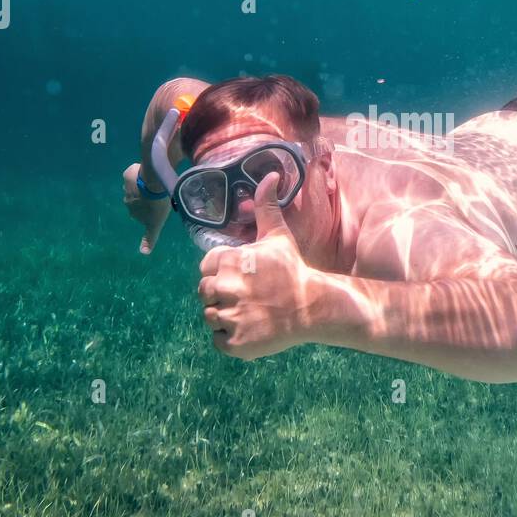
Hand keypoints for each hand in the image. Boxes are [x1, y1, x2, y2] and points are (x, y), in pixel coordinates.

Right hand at [122, 162, 171, 254]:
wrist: (152, 184)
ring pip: (135, 186)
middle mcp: (126, 201)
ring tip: (155, 182)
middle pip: (136, 199)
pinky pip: (133, 174)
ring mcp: (126, 187)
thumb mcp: (155, 225)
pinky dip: (139, 174)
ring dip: (142, 185)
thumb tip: (144, 253)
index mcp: (133, 212)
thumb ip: (149, 239)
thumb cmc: (157, 205)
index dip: (147, 209)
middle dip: (144, 197)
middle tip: (157, 193)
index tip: (154, 205)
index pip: (139, 213)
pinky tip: (149, 173)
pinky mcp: (127, 174)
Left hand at [197, 174, 315, 360]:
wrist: (312, 307)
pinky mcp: (235, 342)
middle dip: (222, 295)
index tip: (243, 277)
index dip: (223, 273)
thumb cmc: (292, 270)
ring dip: (226, 317)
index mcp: (228, 262)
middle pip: (204, 293)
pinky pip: (218, 340)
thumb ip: (266, 206)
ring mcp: (230, 317)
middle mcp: (225, 288)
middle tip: (249, 296)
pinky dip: (231, 338)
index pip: (205, 268)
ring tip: (251, 312)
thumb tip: (271, 174)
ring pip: (210, 317)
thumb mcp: (278, 236)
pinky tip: (251, 328)